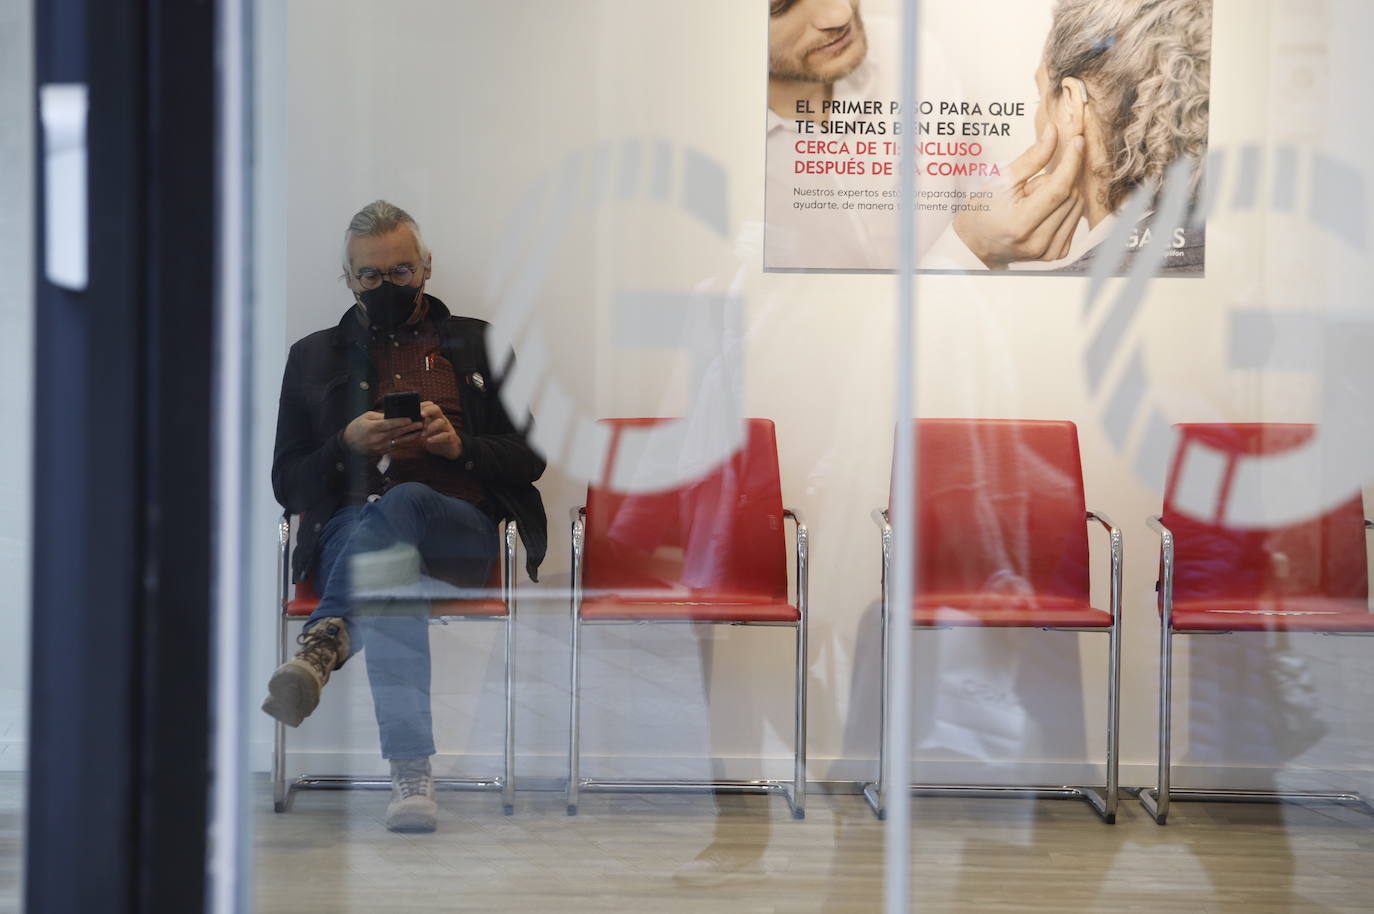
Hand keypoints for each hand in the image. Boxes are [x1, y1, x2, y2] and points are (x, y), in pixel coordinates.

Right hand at [343, 410, 422, 457]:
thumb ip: (379, 416)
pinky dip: (405, 441)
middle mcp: (377, 438)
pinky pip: (396, 446)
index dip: (399, 422)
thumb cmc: (357, 427)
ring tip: (420, 431)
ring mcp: (380, 446)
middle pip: (396, 433)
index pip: (388, 425)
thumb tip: (393, 415)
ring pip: (398, 441)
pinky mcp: (383, 451)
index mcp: (372, 428)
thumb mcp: (366, 417)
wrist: (348, 444)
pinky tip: (413, 437)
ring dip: (410, 436)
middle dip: (409, 428)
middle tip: (420, 423)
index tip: (409, 419)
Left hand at [419, 400, 462, 460]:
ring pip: (441, 422)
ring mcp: (446, 428)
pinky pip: (445, 436)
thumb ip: (416, 424)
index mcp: (433, 416)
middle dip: (428, 410)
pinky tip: (429, 440)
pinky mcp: (450, 438)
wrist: (446, 448)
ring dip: (431, 427)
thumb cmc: (432, 436)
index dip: (423, 405)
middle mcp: (440, 419)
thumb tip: (402, 421)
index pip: (430, 405)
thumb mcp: (424, 428)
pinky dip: (437, 438)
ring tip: (422, 434)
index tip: (414, 407)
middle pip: (436, 409)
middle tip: (421, 414)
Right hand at [953, 123, 1084, 268]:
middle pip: (1071, 196)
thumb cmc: (983, 211)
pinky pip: (1074, 220)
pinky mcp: (1056, 253)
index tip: (1077, 141)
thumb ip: (1032, 158)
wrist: (976, 245)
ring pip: (1077, 206)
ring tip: (1035, 200)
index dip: (1071, 162)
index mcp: (1019, 224)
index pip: (1058, 189)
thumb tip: (1055, 132)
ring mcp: (1049, 251)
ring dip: (1062, 194)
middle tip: (1034, 183)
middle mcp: (1037, 242)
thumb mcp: (1001, 181)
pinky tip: (1044, 210)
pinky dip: (1064, 207)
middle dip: (1060, 179)